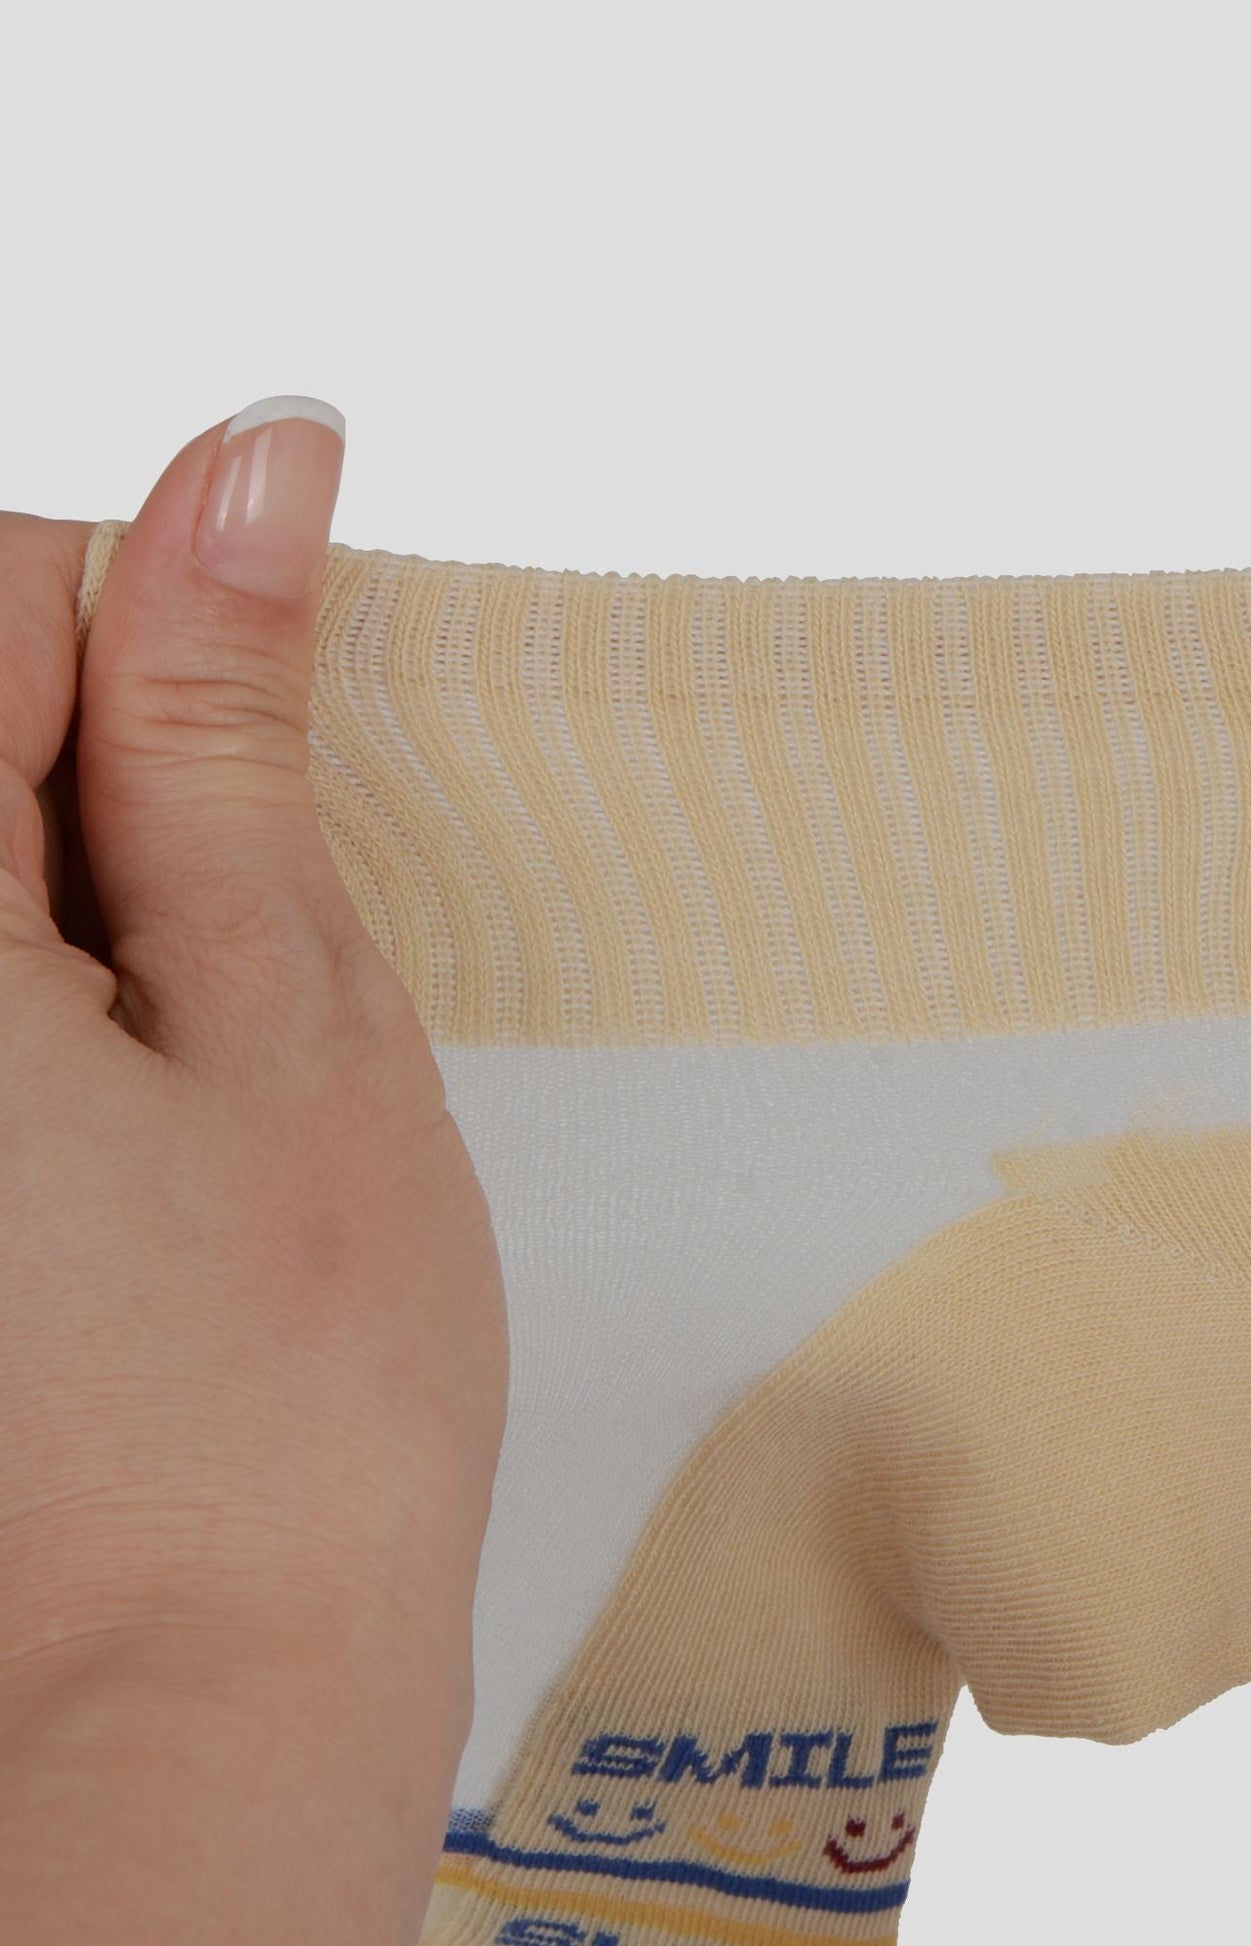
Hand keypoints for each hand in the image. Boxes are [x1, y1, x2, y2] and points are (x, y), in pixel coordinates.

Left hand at [0, 402, 506, 1940]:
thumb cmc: (286, 1396)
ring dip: (56, 903)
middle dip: (91, 792)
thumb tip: (251, 466)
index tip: (248, 816)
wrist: (186, 1704)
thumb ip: (230, 729)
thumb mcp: (300, 1012)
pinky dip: (26, 998)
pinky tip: (87, 1134)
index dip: (167, 663)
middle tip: (210, 980)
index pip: (0, 585)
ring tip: (151, 1085)